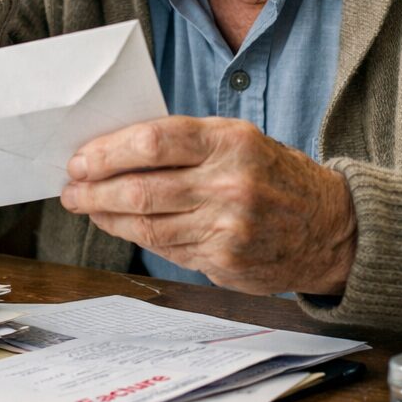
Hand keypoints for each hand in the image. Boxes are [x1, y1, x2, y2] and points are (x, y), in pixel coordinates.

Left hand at [60, 117, 356, 294]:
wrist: (329, 225)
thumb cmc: (274, 175)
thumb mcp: (239, 140)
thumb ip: (186, 143)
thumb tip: (116, 151)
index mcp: (230, 141)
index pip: (154, 141)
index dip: (108, 151)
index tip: (80, 159)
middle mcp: (230, 183)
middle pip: (141, 188)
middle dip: (94, 190)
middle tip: (71, 188)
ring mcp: (228, 226)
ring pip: (146, 224)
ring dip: (106, 217)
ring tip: (86, 208)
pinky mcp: (225, 261)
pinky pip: (166, 249)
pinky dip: (136, 237)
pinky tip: (121, 227)